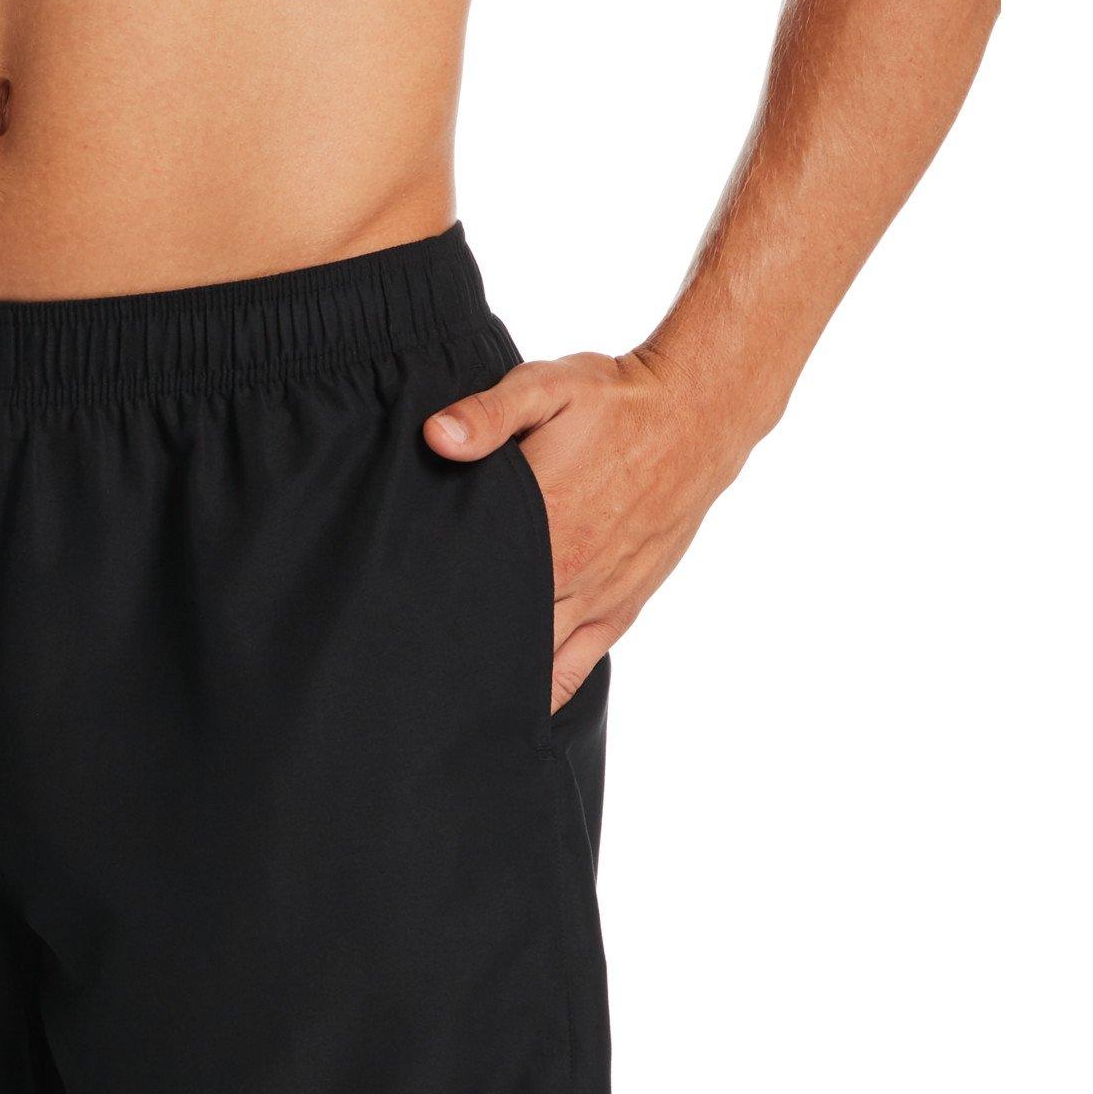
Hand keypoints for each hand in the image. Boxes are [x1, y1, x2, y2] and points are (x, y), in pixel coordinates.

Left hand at [425, 350, 754, 710]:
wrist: (698, 415)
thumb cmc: (617, 401)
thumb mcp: (547, 389)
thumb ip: (487, 414)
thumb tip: (436, 436)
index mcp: (543, 523)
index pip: (469, 584)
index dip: (428, 607)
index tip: (394, 619)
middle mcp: (568, 572)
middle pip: (496, 632)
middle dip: (452, 650)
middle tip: (408, 665)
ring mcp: (596, 597)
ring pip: (533, 662)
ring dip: (494, 676)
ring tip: (449, 692)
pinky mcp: (621, 608)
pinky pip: (575, 669)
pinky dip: (543, 691)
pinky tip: (511, 704)